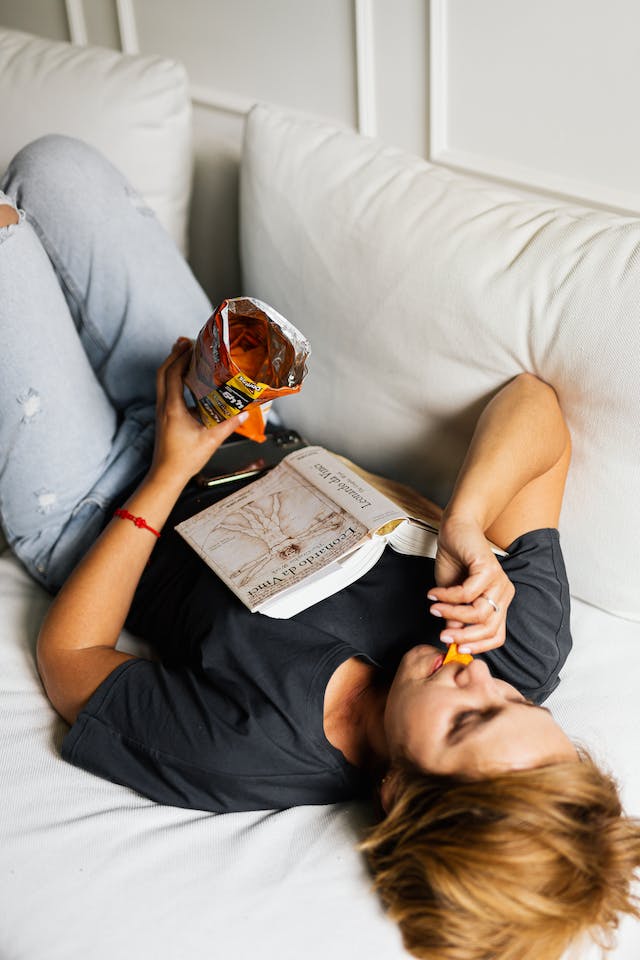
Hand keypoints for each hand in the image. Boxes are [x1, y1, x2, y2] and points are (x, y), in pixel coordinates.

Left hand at [149, 338, 246, 484]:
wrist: (166, 475)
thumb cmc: (184, 459)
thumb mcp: (211, 441)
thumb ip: (228, 425)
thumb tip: (244, 412)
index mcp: (173, 408)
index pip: (173, 374)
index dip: (181, 357)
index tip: (192, 345)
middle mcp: (164, 406)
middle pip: (163, 372)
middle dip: (174, 355)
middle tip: (186, 343)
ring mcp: (161, 411)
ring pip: (162, 381)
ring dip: (172, 365)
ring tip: (185, 355)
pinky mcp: (163, 417)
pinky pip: (165, 391)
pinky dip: (173, 379)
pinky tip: (186, 380)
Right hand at [427, 515, 514, 654]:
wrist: (455, 530)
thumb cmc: (454, 561)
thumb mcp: (451, 596)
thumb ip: (454, 616)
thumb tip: (451, 637)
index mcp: (498, 602)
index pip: (496, 635)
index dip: (477, 645)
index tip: (454, 647)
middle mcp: (503, 593)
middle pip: (490, 628)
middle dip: (463, 636)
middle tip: (442, 636)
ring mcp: (499, 581)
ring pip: (479, 613)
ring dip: (452, 614)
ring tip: (434, 609)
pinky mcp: (489, 568)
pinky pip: (468, 593)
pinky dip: (448, 596)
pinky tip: (434, 593)